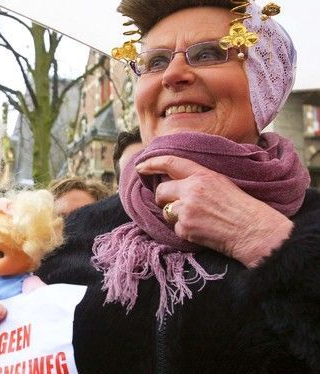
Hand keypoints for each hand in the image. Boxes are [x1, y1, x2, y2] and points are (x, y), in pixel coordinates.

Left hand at [137, 155, 292, 267]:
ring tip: (199, 219)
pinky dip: (185, 231)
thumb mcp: (221, 183)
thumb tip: (173, 181)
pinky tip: (203, 230)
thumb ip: (198, 179)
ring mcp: (187, 209)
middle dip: (165, 199)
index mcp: (202, 175)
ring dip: (176, 217)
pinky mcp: (185, 227)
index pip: (170, 163)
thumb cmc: (242, 208)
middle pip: (161, 191)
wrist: (254, 231)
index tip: (141, 166)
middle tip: (180, 205)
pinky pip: (175, 229)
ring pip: (166, 211)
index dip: (152, 163)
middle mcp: (192, 189)